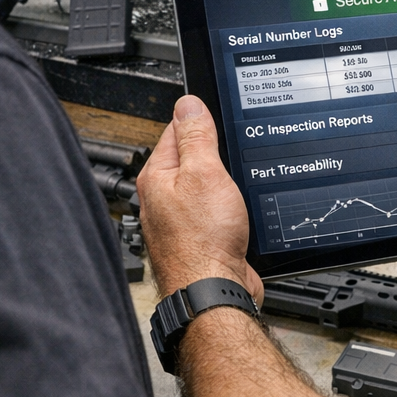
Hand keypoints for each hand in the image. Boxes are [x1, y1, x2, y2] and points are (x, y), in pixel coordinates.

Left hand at [137, 96, 263, 304]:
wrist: (214, 293)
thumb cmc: (203, 241)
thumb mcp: (204, 173)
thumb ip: (197, 137)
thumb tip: (188, 104)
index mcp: (158, 175)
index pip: (177, 129)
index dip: (201, 120)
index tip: (219, 116)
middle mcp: (164, 197)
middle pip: (192, 156)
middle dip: (214, 150)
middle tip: (233, 146)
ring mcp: (182, 218)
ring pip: (206, 183)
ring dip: (224, 178)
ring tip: (236, 175)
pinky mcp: (200, 236)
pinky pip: (215, 207)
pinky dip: (228, 202)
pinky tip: (238, 204)